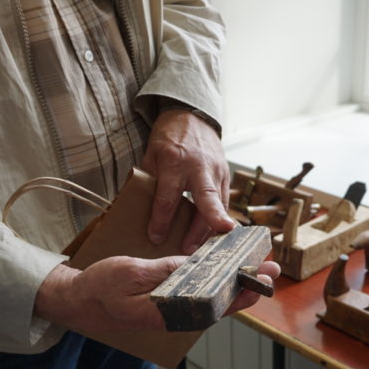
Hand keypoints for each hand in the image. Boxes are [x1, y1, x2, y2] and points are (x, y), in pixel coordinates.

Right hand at [33, 257, 279, 332]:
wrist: (80, 300)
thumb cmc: (101, 288)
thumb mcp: (129, 273)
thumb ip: (162, 271)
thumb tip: (193, 265)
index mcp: (166, 313)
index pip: (212, 306)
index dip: (237, 292)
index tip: (257, 279)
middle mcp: (175, 315)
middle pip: (219, 304)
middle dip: (246, 286)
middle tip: (271, 270)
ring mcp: (173, 309)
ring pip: (213, 298)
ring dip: (236, 282)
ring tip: (260, 267)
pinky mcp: (170, 300)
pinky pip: (200, 292)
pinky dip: (218, 280)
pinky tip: (229, 269)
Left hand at [142, 108, 235, 254]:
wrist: (193, 117)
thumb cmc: (169, 138)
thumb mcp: (151, 155)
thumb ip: (150, 180)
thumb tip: (141, 211)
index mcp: (175, 161)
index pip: (168, 197)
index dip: (161, 220)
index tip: (155, 238)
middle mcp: (200, 167)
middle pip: (205, 201)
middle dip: (202, 227)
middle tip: (191, 249)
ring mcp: (217, 171)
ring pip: (218, 205)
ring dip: (209, 230)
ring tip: (198, 250)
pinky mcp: (226, 176)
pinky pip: (223, 202)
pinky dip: (217, 219)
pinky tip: (209, 236)